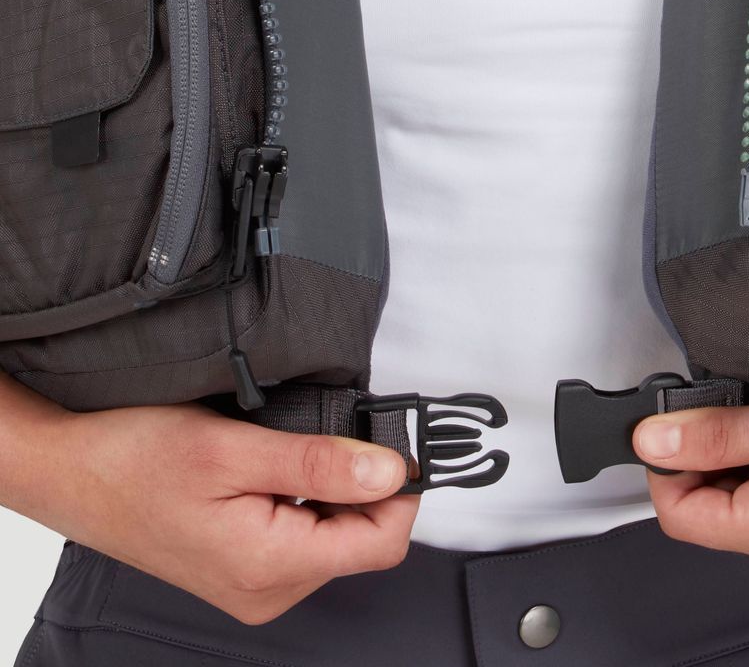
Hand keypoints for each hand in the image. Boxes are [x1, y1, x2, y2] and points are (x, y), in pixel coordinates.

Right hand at [0, 378, 416, 624]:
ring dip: (332, 490)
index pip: (382, 543)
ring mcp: (255, 585)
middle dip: (363, 486)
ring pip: (334, 537)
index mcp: (270, 567)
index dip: (400, 491)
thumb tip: (391, 471)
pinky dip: (307, 499)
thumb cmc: (137, 458)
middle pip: (362, 541)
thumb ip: (319, 464)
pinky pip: (304, 537)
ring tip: (292, 449)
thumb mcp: (233, 449)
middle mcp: (268, 590)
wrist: (73, 472)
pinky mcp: (244, 570)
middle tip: (333, 432)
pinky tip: (276, 469)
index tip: (392, 442)